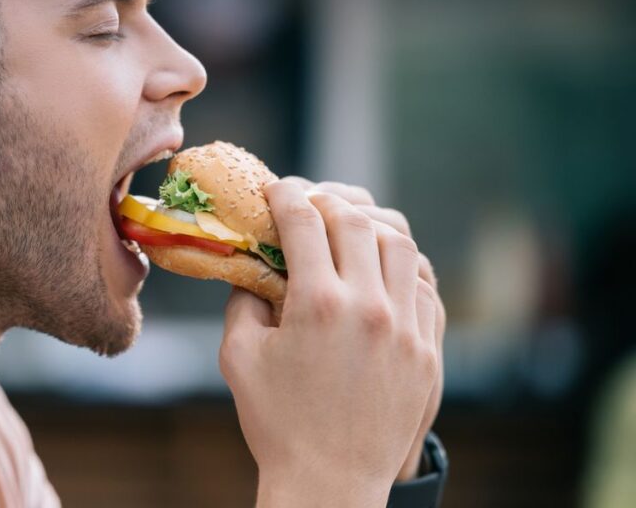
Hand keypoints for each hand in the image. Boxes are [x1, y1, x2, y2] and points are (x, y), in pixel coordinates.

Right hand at [220, 178, 439, 506]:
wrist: (331, 482)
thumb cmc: (276, 422)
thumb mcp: (239, 356)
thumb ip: (243, 300)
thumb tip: (251, 265)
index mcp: (317, 304)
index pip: (303, 222)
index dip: (285, 195)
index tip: (276, 189)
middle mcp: (369, 307)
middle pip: (356, 221)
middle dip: (328, 202)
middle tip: (309, 205)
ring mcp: (406, 328)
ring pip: (401, 245)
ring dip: (371, 226)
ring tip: (349, 229)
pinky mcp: (428, 351)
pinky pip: (425, 286)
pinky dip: (401, 266)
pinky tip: (381, 269)